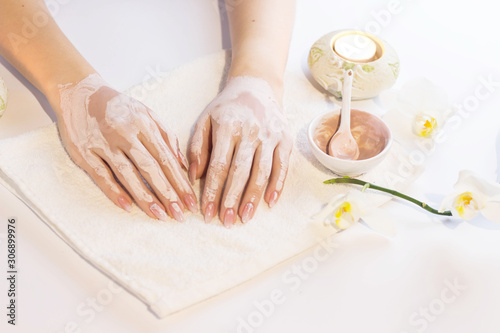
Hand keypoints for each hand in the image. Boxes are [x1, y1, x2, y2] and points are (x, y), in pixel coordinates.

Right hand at [55, 74, 195, 220]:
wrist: (79, 92)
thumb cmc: (119, 107)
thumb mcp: (147, 113)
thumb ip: (167, 136)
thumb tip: (182, 164)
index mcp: (144, 125)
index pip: (166, 158)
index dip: (179, 181)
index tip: (190, 201)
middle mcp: (125, 134)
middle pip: (150, 168)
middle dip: (167, 193)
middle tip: (180, 215)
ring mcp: (104, 143)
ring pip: (127, 174)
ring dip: (144, 197)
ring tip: (159, 215)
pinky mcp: (85, 151)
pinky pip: (101, 175)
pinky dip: (114, 191)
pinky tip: (127, 207)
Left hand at [188, 76, 292, 227]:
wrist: (257, 86)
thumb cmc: (227, 108)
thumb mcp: (205, 120)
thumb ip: (197, 147)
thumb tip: (194, 177)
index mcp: (227, 127)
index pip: (219, 166)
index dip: (213, 192)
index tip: (207, 213)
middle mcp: (250, 132)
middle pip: (240, 172)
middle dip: (232, 199)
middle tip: (226, 222)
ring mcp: (270, 136)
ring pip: (262, 171)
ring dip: (254, 197)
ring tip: (245, 217)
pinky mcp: (285, 139)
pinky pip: (282, 165)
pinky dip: (278, 185)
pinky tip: (270, 202)